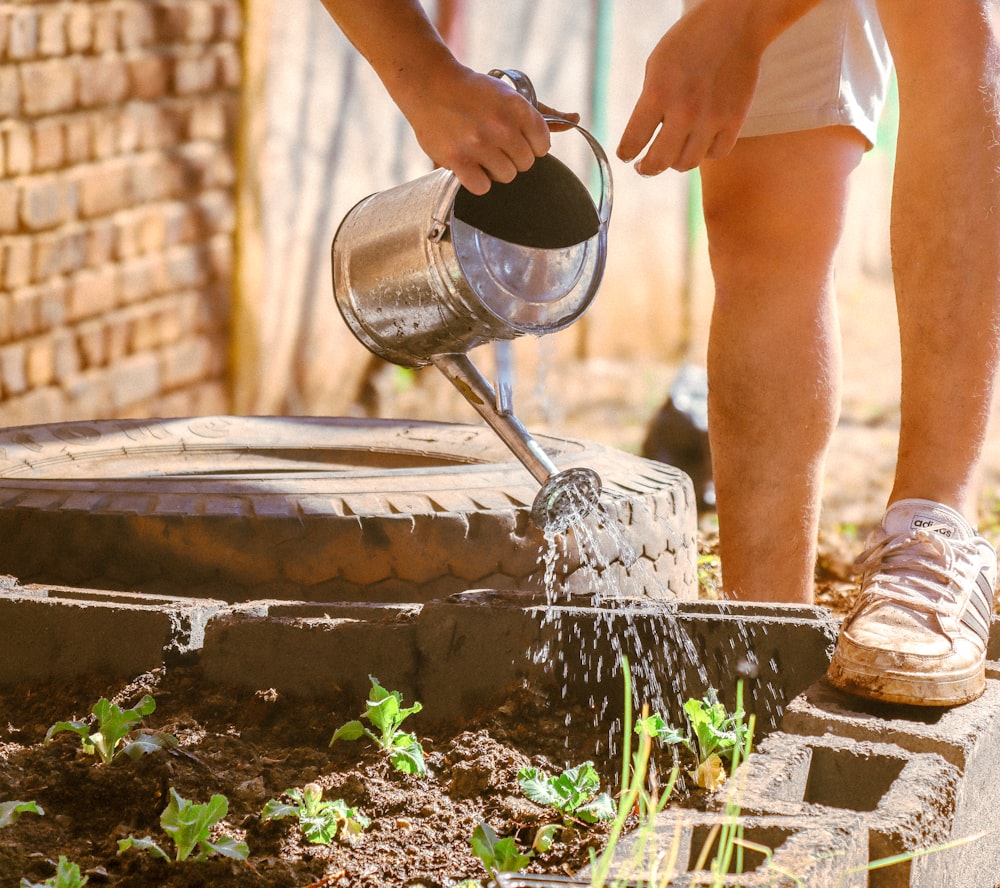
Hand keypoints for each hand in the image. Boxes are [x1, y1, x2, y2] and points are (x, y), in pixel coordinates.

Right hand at [397, 61, 578, 193]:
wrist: (430, 85)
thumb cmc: (474, 92)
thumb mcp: (511, 96)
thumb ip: (545, 113)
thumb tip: (576, 120)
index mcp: (518, 107)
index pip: (543, 146)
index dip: (531, 145)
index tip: (516, 137)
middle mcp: (500, 126)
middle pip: (526, 164)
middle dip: (513, 156)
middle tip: (494, 142)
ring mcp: (478, 144)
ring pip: (506, 176)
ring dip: (495, 169)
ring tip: (481, 151)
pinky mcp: (458, 160)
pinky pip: (482, 187)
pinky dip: (478, 181)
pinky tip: (470, 165)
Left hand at [617, 2, 764, 173]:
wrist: (734, 24)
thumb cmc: (689, 41)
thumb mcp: (656, 66)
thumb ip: (649, 102)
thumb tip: (642, 137)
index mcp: (658, 94)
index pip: (633, 142)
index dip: (626, 153)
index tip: (627, 156)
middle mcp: (684, 111)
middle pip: (659, 162)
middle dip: (647, 168)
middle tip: (644, 167)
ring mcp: (712, 118)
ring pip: (688, 163)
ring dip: (676, 162)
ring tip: (672, 154)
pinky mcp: (734, 120)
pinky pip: (716, 153)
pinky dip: (706, 152)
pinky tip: (700, 143)